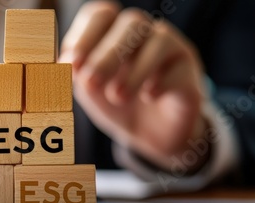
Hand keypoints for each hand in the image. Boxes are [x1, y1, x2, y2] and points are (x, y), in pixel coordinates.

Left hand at [61, 1, 208, 171]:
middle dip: (108, 54)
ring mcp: (171, 50)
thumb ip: (76, 73)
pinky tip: (148, 97)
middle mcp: (144, 34)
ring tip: (117, 97)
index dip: (86, 36)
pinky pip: (179, 67)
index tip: (72, 65)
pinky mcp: (189, 72)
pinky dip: (160, 81)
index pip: (101, 15)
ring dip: (134, 70)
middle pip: (131, 22)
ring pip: (159, 39)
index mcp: (113, 32)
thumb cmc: (115, 104)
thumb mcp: (88, 90)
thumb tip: (65, 61)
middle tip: (91, 82)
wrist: (148, 135)